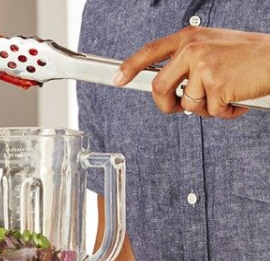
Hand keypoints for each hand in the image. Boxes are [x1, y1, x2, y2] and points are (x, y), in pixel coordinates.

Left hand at [114, 27, 269, 118]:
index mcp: (190, 38)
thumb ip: (189, 59)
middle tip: (177, 107)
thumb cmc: (251, 54)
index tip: (118, 79)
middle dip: (167, 105)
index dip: (130, 66)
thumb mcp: (214, 46)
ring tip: (226, 95)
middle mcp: (193, 49)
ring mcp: (203, 67)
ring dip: (207, 108)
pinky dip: (226, 112)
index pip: (150, 51)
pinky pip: (211, 111)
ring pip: (188, 103)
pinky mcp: (216, 85)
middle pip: (159, 87)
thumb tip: (169, 84)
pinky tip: (238, 99)